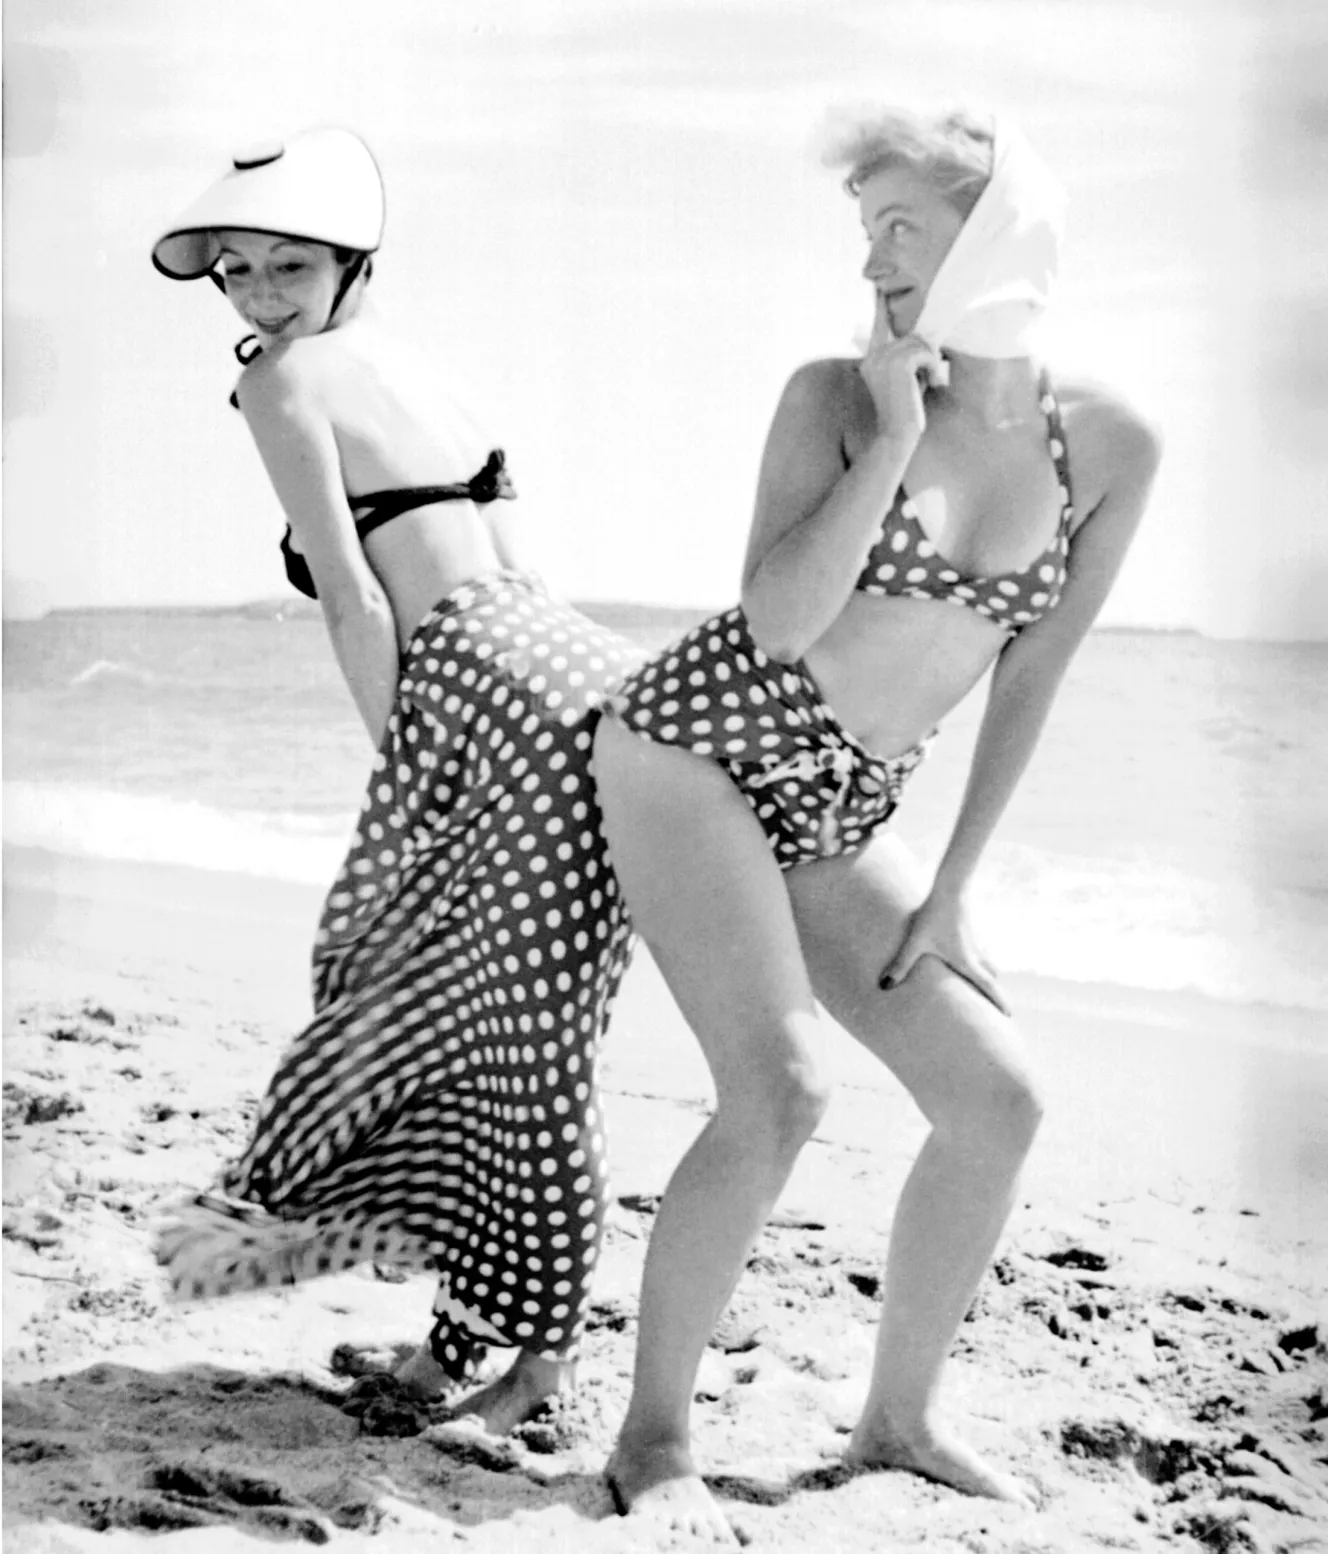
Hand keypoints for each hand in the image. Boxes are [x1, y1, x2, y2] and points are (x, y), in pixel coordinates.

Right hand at [858, 292, 947, 445]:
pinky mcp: (897, 362)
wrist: (897, 436)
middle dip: (926, 354)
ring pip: (919, 343)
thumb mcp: (907, 379)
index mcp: (871, 358)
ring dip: (930, 362)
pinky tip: (929, 383)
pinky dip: (933, 367)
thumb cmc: (906, 412)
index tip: (877, 282)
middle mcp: (873, 355)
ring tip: (927, 383)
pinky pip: (925, 351)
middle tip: (928, 378)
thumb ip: (910, 357)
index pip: (879, 323)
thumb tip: (928, 340)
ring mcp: (882, 358)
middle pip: (911, 335)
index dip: (880, 302)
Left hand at [877, 891, 1009, 1016]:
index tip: (1009, 1016)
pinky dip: (979, 961)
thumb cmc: (933, 915)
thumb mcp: (915, 942)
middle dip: (994, 993)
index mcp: (966, 962)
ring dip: (987, 976)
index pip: (987, 987)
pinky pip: (979, 951)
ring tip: (981, 986)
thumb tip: (884, 986)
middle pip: (991, 978)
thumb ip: (901, 964)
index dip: (999, 1002)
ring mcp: (974, 942)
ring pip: (987, 963)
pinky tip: (966, 958)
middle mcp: (974, 954)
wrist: (949, 887)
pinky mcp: (968, 931)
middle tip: (997, 1008)